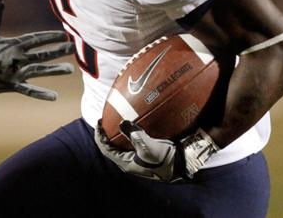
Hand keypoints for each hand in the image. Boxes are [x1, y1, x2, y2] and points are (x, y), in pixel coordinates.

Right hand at [0, 0, 73, 120]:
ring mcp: (16, 73)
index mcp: (13, 44)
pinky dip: (41, 94)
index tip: (64, 34)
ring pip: (40, 70)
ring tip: (70, 69)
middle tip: (73, 48)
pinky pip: (28, 90)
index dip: (51, 36)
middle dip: (59, 50)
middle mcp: (18, 58)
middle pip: (43, 53)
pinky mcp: (11, 85)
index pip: (37, 39)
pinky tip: (54, 96)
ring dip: (56, 70)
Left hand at [94, 120, 219, 181]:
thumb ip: (135, 135)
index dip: (99, 136)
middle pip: (112, 147)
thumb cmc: (164, 158)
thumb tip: (122, 123)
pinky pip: (133, 142)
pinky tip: (133, 123)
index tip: (99, 121)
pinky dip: (130, 133)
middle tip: (106, 119)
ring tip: (116, 119)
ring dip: (118, 133)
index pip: (105, 149)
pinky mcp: (145, 154)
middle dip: (107, 133)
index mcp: (126, 163)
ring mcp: (137, 159)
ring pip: (122, 144)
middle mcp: (129, 162)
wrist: (184, 163)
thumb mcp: (148, 147)